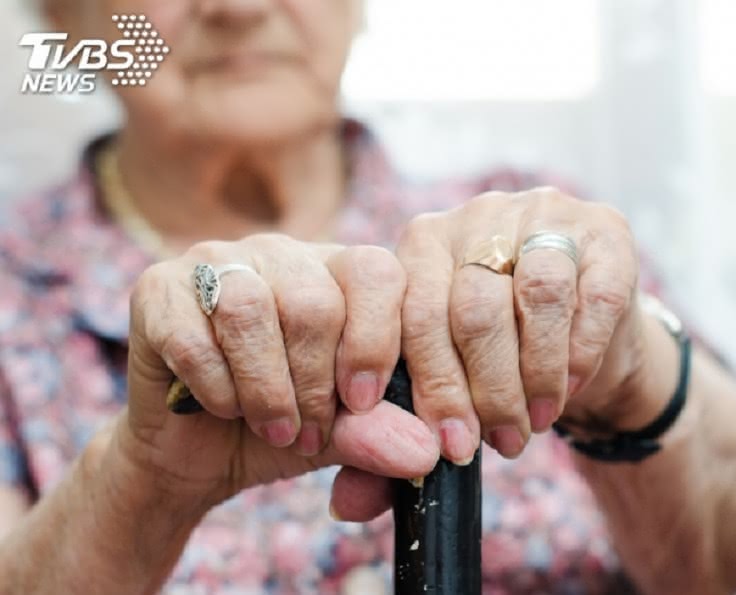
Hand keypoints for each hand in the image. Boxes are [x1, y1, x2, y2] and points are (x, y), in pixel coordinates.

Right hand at [120, 234, 438, 519]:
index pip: (377, 272)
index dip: (375, 342)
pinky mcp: (158, 287)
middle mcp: (282, 253)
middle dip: (315, 384)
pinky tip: (223, 408)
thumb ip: (381, 435)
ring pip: (252, 309)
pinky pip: (193, 334)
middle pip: (314, 301)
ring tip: (273, 428)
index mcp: (339, 271)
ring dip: (266, 388)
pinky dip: (216, 387)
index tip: (363, 403)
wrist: (196, 456)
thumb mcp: (343, 436)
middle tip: (308, 433)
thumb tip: (425, 455)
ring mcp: (218, 260)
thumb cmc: (285, 430)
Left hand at [395, 188, 645, 462]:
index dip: (427, 383)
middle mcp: (479, 217)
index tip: (440, 444)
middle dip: (482, 391)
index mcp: (423, 243)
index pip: (413, 309)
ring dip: (534, 375)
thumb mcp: (444, 386)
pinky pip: (595, 297)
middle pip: (473, 306)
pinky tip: (567, 390)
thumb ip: (393, 434)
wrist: (583, 332)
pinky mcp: (607, 232)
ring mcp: (546, 215)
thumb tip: (347, 504)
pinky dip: (579, 354)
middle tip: (490, 445)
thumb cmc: (498, 360)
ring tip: (531, 425)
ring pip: (537, 294)